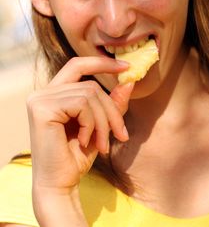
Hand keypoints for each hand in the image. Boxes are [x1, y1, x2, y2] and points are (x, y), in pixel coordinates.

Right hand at [27, 56, 133, 194]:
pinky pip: (82, 104)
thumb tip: (129, 82)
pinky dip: (91, 124)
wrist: (60, 185)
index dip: (101, 63)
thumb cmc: (77, 156)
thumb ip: (111, 103)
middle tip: (121, 135)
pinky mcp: (42, 108)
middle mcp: (43, 92)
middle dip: (111, 110)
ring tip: (101, 144)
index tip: (126, 66)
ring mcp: (40, 99)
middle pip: (91, 84)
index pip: (78, 65)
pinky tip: (83, 142)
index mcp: (54, 93)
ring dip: (103, 122)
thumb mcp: (100, 125)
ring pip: (89, 94)